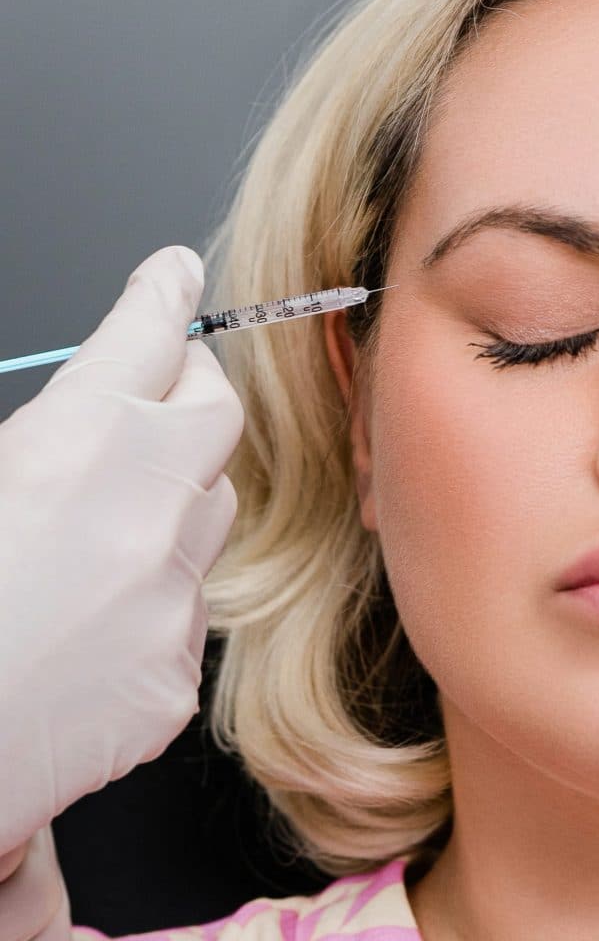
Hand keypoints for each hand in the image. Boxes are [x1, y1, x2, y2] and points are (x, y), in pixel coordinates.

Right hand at [0, 246, 242, 853]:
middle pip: (214, 410)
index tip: (174, 276)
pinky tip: (92, 624)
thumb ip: (33, 436)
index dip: (161, 295)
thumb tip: (72, 413)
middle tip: (157, 395)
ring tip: (106, 530)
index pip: (146, 334)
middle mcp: (140, 511)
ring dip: (174, 499)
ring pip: (211, 510)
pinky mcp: (174, 673)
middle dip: (189, 388)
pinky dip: (153, 595)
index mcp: (71, 445)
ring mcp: (168, 597)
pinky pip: (186, 608)